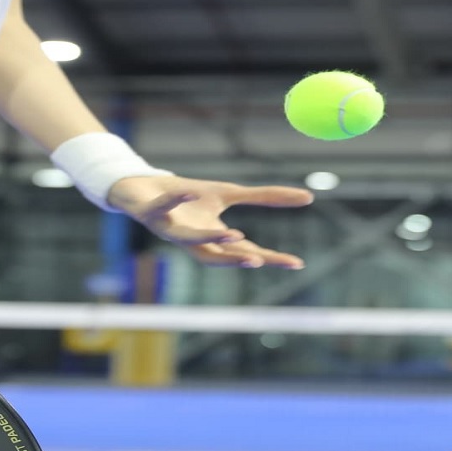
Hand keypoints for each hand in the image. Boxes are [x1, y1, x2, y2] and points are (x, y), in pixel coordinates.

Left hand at [107, 175, 314, 268]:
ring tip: (235, 234)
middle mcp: (191, 240)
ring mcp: (169, 229)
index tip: (296, 263)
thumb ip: (265, 197)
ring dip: (210, 238)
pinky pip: (162, 207)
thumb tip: (308, 197)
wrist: (143, 187)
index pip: (245, 253)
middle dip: (240, 259)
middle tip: (262, 261)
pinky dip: (175, 200)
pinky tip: (190, 192)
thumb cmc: (186, 195)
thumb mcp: (229, 193)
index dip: (270, 259)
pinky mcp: (150, 213)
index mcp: (212, 238)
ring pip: (189, 241)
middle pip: (218, 256)